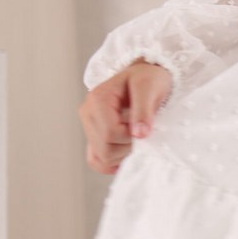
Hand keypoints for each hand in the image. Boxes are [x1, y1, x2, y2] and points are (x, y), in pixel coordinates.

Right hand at [78, 58, 172, 174]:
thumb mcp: (150, 87)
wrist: (147, 76)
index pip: (110, 133)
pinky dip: (113, 162)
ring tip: (136, 137)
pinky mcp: (93, 136)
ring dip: (123, 154)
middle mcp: (87, 113)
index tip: (144, 127)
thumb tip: (139, 134)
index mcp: (97, 99)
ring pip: (101, 158)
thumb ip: (144, 110)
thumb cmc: (149, 78)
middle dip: (128, 147)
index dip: (131, 137)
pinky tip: (127, 152)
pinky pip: (96, 161)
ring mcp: (88, 126)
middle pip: (104, 149)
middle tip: (142, 132)